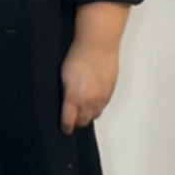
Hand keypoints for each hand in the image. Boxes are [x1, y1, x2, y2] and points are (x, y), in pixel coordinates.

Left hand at [60, 2, 128, 133]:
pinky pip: (103, 106)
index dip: (66, 127)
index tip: (64, 129)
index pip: (69, 121)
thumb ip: (65, 94)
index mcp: (74, 98)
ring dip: (88, 115)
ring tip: (83, 111)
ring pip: (95, 115)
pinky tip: (93, 101)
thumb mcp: (63, 77)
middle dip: (77, 122)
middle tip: (72, 120)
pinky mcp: (110, 91)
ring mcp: (102, 97)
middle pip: (84, 121)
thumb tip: (65, 104)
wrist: (97, 45)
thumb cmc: (78, 56)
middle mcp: (89, 101)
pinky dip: (97, 107)